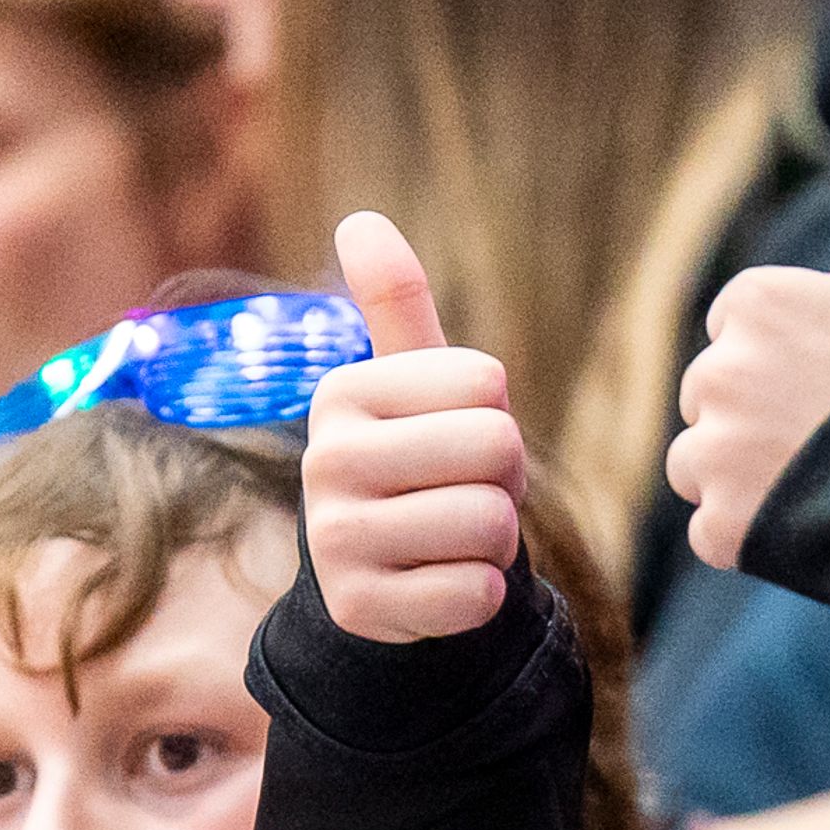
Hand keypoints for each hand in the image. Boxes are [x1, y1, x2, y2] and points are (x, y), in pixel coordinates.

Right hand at [298, 212, 524, 641]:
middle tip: (463, 492)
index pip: (487, 383)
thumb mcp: (408, 382)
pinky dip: (481, 596)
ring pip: (490, 524)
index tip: (455, 440)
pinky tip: (439, 585)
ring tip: (451, 539)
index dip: (496, 416)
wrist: (381, 577)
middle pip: (495, 448)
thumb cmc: (415, 460)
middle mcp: (324, 460)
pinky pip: (476, 596)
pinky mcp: (357, 609)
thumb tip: (360, 219)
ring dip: (495, 540)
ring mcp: (333, 541)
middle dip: (505, 479)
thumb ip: (394, 302)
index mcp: (340, 392)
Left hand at [669, 86, 829, 566]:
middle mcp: (717, 370)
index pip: (741, 328)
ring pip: (703, 462)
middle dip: (764, 415)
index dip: (795, 357)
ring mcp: (714, 453)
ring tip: (826, 481)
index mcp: (755, 300)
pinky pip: (715, 529)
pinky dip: (755, 535)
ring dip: (750, 476)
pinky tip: (816, 524)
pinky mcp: (719, 527)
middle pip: (716, 395)